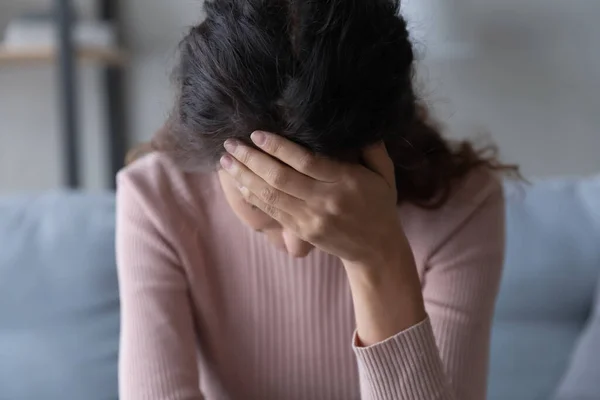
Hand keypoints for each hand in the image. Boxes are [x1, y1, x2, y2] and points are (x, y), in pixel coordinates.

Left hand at [220, 131, 406, 268]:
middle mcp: (325, 201)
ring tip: (226, 162)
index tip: (256, 134)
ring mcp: (311, 219)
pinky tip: (239, 183)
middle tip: (230, 144)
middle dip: (251, 159)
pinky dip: (253, 197)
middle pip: (280, 178)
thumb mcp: (384, 174)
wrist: (375, 249)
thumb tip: (358, 120)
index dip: (278, 147)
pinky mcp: (302, 231)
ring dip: (244, 177)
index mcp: (345, 182)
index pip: (305, 161)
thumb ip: (372, 148)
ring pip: (270, 196)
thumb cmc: (380, 205)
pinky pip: (272, 212)